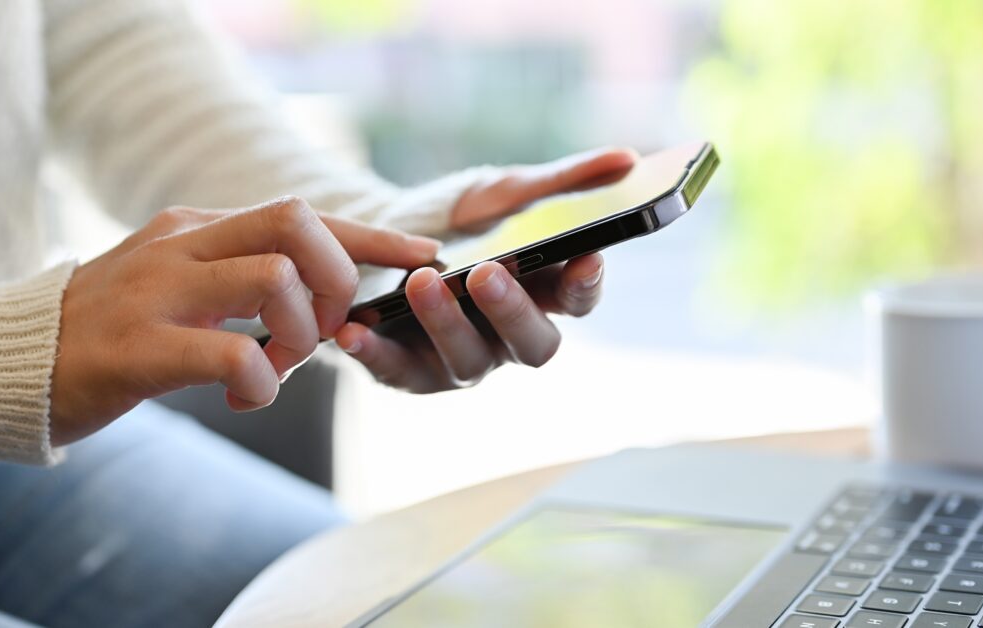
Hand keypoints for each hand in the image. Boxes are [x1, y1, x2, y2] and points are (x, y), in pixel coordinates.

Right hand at [49, 197, 438, 445]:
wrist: (13, 360)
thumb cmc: (110, 331)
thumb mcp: (177, 285)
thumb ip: (237, 279)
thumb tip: (317, 302)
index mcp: (195, 227)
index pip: (301, 213)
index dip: (370, 236)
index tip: (420, 255)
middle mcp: (180, 244)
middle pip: (297, 223)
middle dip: (337, 278)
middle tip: (324, 330)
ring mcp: (157, 290)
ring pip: (274, 279)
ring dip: (301, 335)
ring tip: (276, 369)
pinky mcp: (137, 346)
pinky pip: (233, 353)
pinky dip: (262, 381)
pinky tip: (246, 397)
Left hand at [334, 147, 636, 392]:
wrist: (375, 237)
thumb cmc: (451, 219)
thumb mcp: (500, 192)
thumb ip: (561, 182)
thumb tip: (629, 158)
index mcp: (541, 295)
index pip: (578, 300)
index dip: (586, 286)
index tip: (586, 258)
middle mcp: (507, 338)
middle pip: (532, 344)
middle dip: (511, 311)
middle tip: (486, 273)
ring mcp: (460, 359)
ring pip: (467, 360)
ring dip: (446, 323)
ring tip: (423, 281)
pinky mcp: (407, 372)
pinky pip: (394, 372)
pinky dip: (374, 353)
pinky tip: (353, 329)